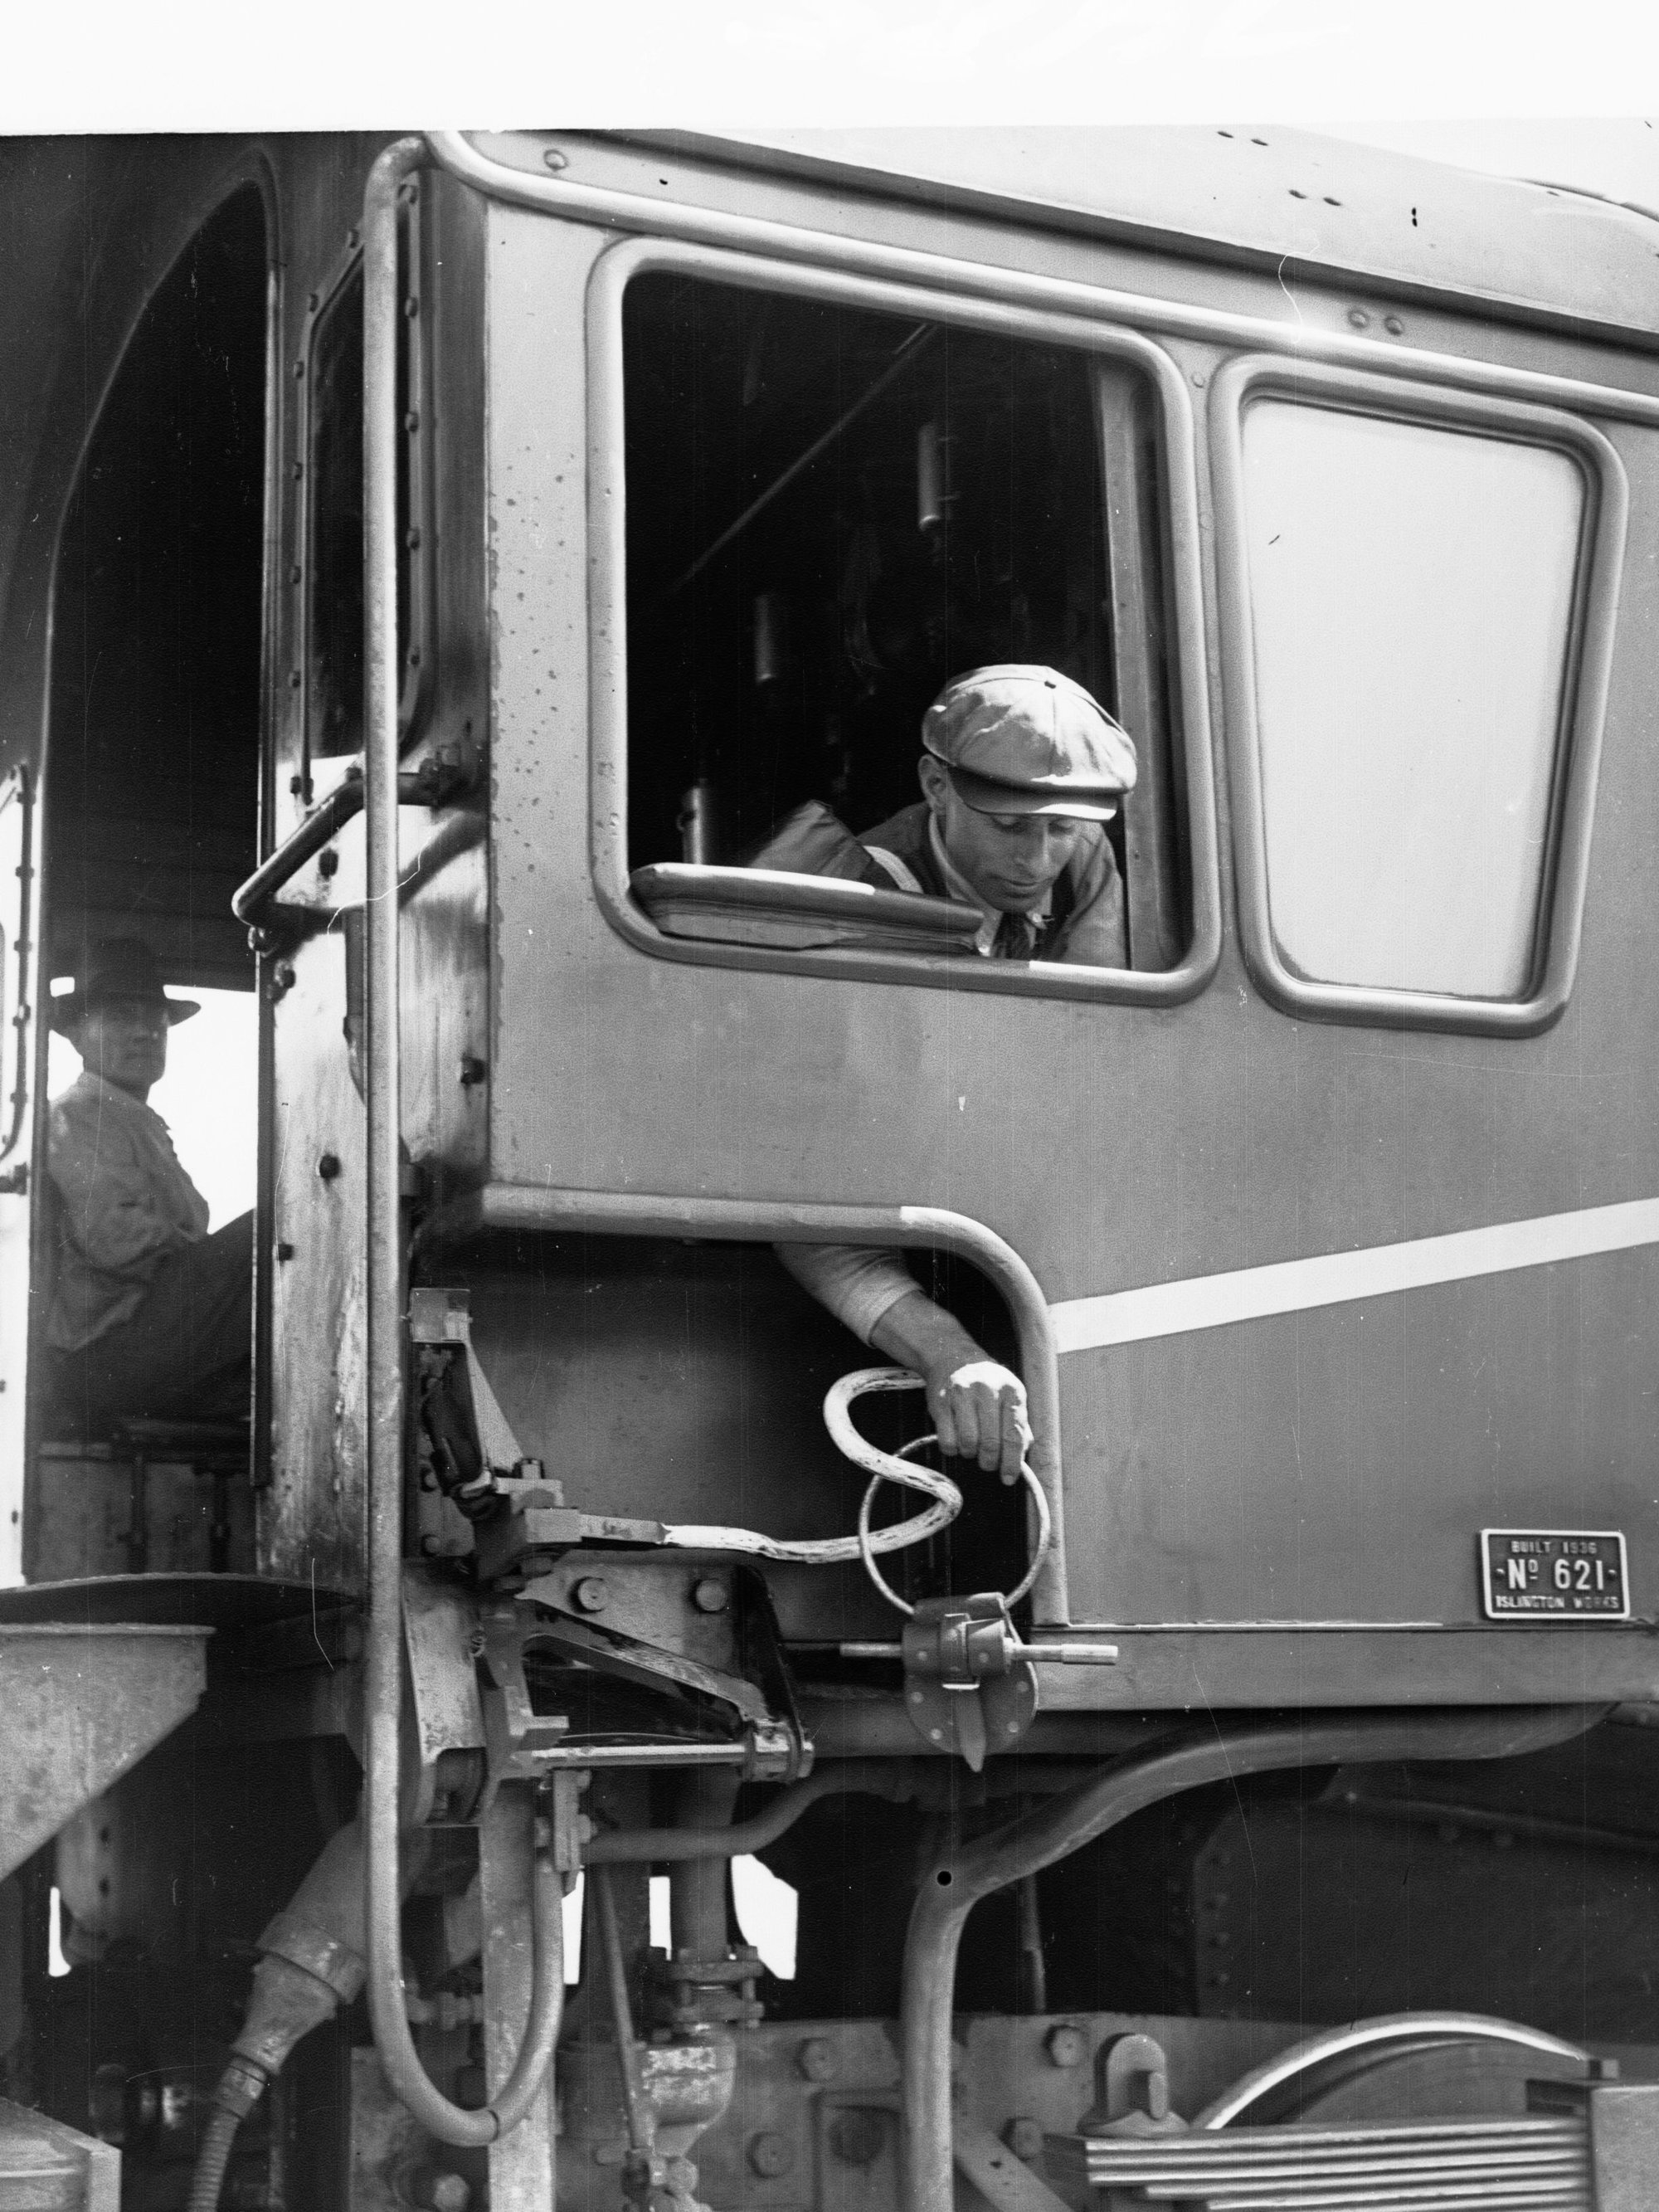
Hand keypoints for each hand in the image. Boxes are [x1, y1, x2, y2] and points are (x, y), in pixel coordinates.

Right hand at [924, 1357, 1031, 1483]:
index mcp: (1011, 1391)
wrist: (953, 1357)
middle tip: (988, 1464)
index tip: (1009, 1478)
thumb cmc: (987, 1382)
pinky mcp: (940, 1401)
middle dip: (990, 1462)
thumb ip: (1019, 1423)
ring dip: (971, 1455)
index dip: (1013, 1461)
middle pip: (991, 1442)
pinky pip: (947, 1440)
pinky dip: (953, 1449)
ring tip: (972, 1449)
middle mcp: (988, 1390)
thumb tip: (1024, 1453)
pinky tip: (957, 1441)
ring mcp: (962, 1394)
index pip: (1015, 1434)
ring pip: (969, 1443)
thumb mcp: (1010, 1395)